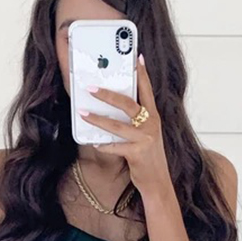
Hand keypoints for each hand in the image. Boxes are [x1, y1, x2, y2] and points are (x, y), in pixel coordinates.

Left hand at [79, 54, 172, 195]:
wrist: (158, 182)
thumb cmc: (148, 158)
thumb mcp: (146, 135)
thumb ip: (136, 121)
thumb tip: (114, 110)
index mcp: (154, 117)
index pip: (147, 90)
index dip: (142, 74)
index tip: (136, 58)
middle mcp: (151, 124)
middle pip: (128, 104)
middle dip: (108, 94)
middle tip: (91, 88)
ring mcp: (145, 139)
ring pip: (117, 125)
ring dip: (98, 119)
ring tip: (83, 113)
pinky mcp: (138, 153)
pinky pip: (116, 146)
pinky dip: (104, 145)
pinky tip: (95, 143)